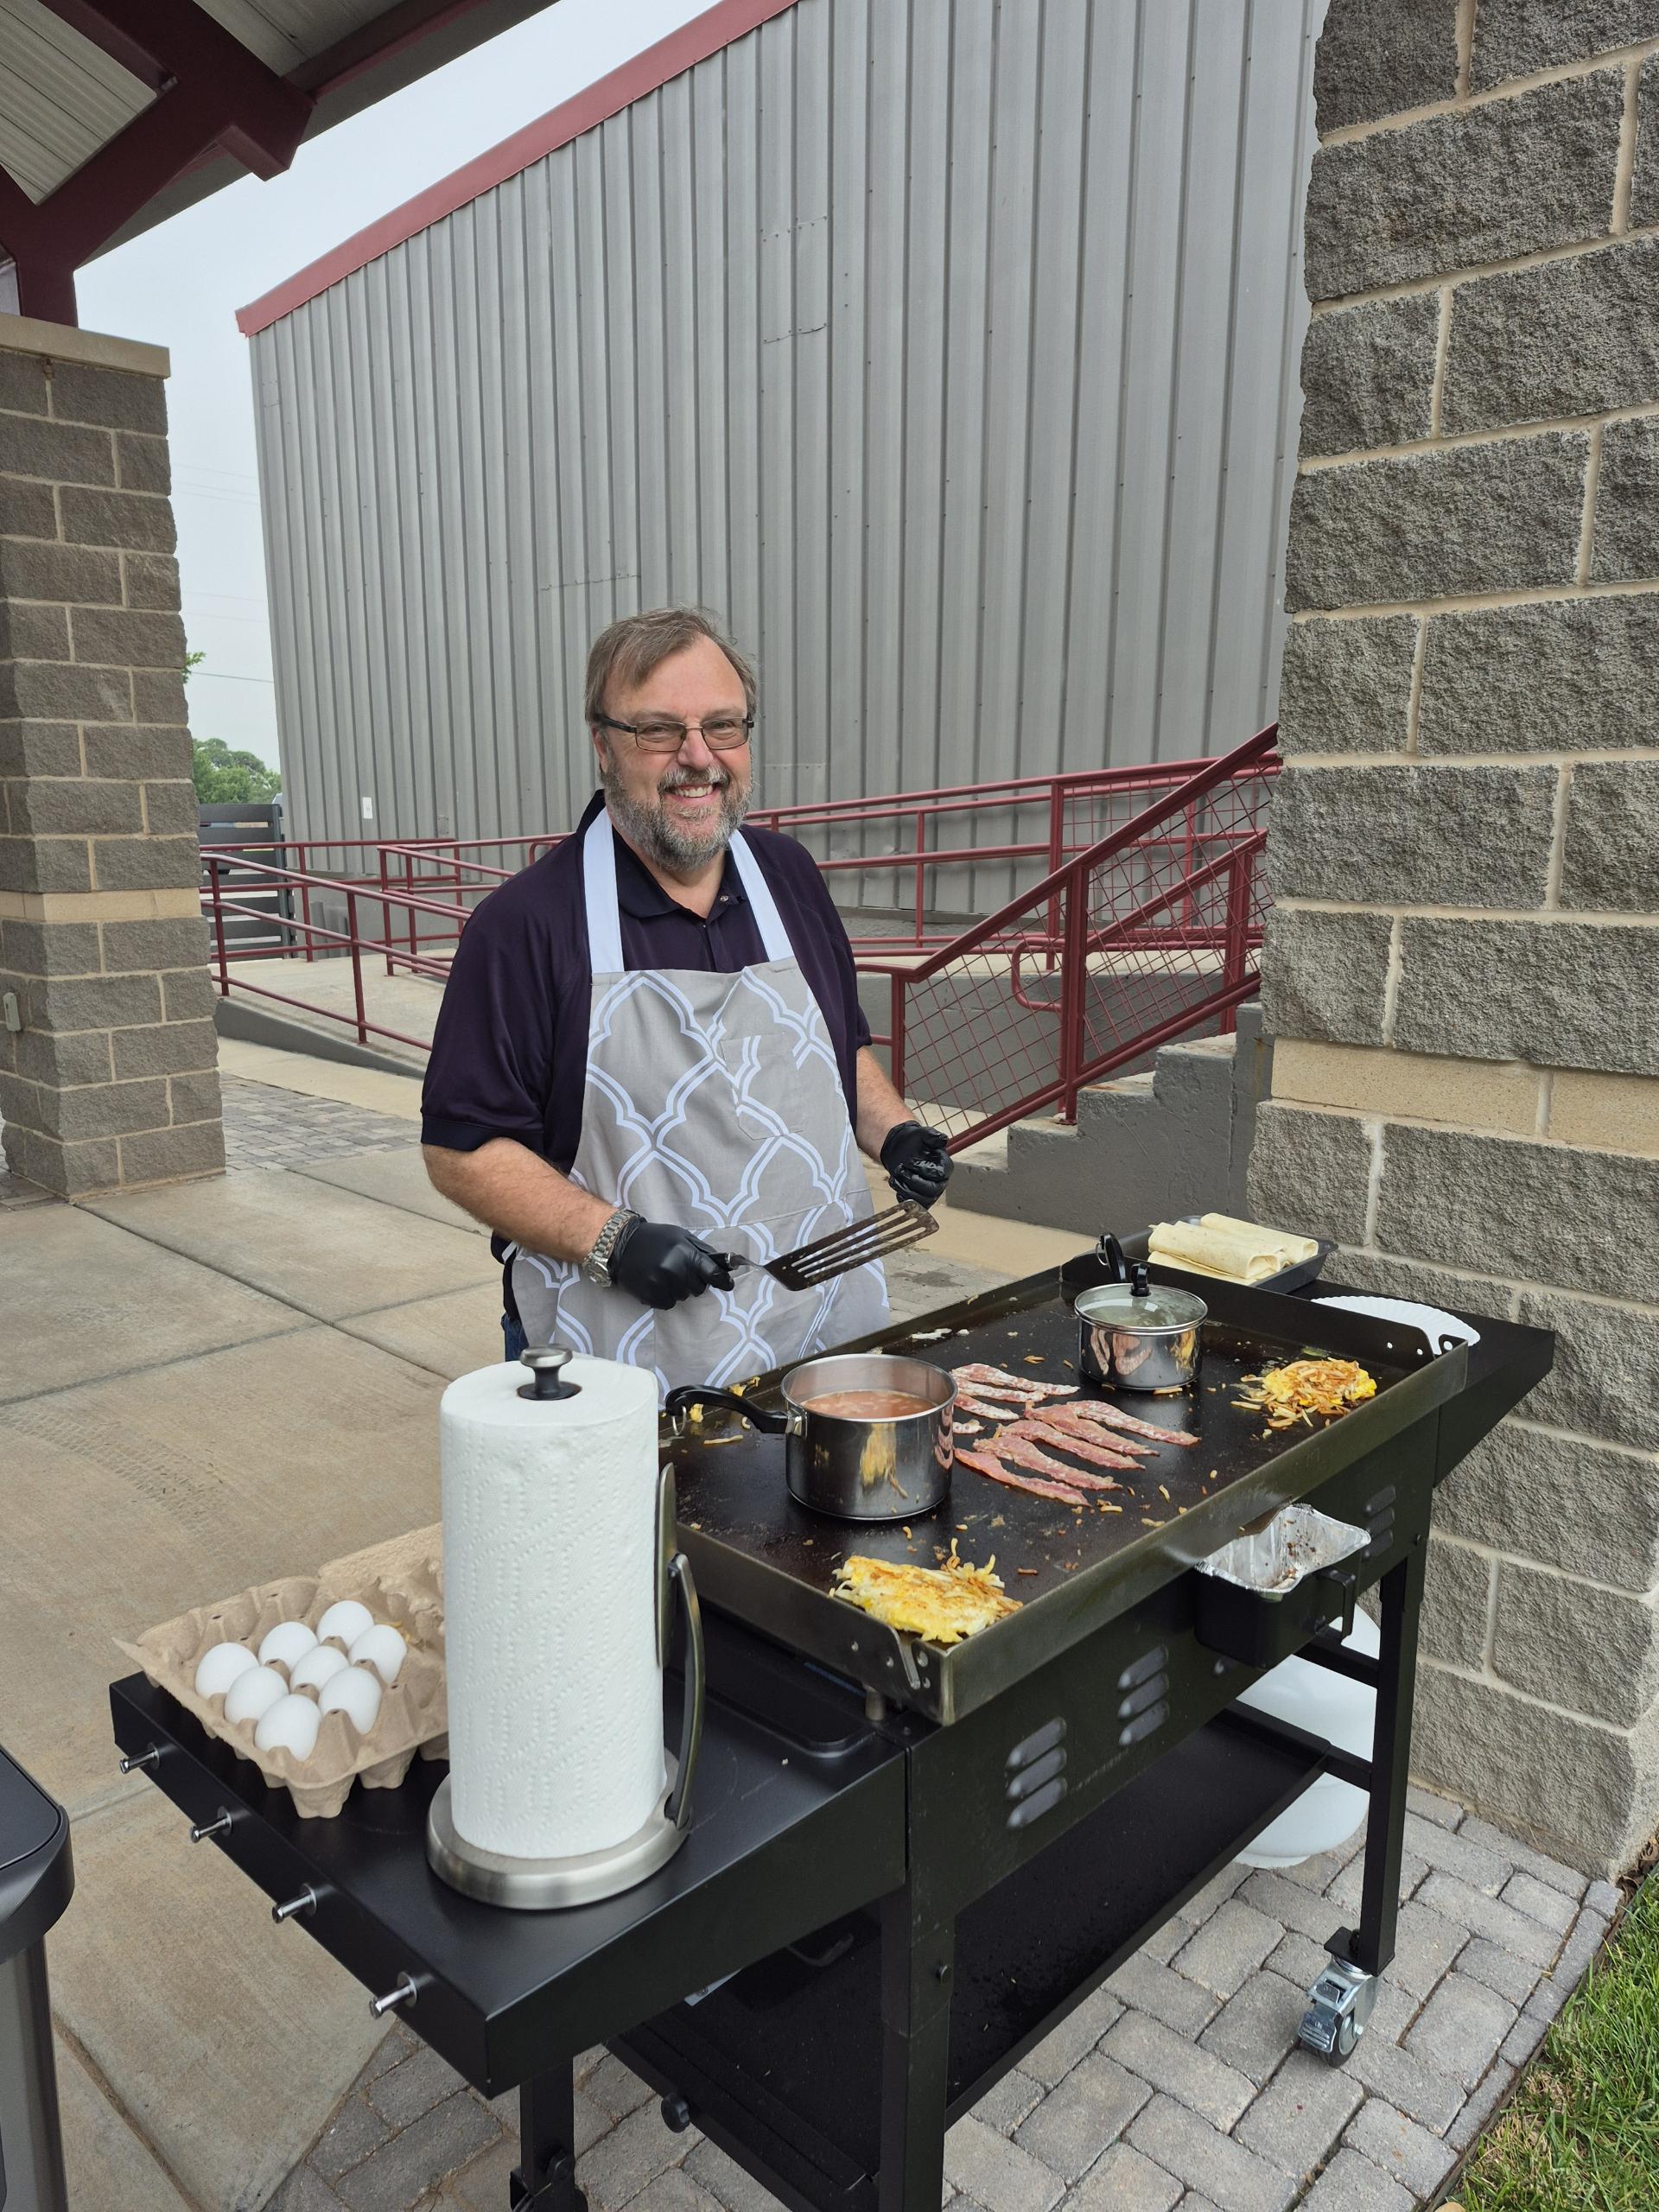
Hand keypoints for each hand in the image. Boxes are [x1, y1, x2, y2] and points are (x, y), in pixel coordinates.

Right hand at [610, 1219, 733, 1308]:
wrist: (622, 1245)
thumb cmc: (655, 1239)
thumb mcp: (681, 1236)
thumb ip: (702, 1251)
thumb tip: (724, 1265)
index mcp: (685, 1253)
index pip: (713, 1274)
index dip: (724, 1281)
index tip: (728, 1285)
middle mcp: (675, 1270)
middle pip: (699, 1289)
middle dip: (695, 1282)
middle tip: (682, 1271)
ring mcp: (661, 1284)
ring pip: (683, 1297)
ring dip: (679, 1289)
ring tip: (666, 1275)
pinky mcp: (650, 1295)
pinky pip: (668, 1304)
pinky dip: (666, 1297)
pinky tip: (657, 1284)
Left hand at [880, 1120, 951, 1206]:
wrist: (900, 1148)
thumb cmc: (913, 1142)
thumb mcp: (922, 1134)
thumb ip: (933, 1136)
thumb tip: (943, 1139)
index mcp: (945, 1167)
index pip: (940, 1174)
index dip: (924, 1169)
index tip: (910, 1161)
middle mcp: (940, 1182)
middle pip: (932, 1190)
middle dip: (913, 1181)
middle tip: (900, 1170)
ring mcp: (930, 1192)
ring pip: (922, 1200)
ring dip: (906, 1190)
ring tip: (895, 1178)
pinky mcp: (918, 1198)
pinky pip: (914, 1205)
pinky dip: (903, 1197)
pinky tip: (896, 1185)